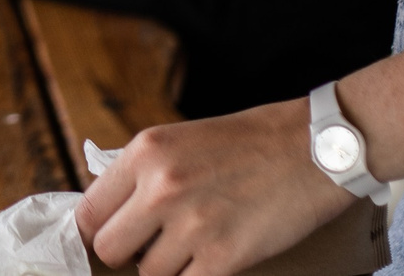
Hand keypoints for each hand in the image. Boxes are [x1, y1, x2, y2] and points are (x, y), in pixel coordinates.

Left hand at [76, 101, 357, 275]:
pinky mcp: (224, 257)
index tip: (113, 236)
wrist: (315, 148)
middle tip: (154, 244)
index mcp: (144, 152)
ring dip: (168, 267)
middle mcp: (160, 187)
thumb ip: (143, 175)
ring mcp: (191, 225)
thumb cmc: (251, 142)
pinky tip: (214, 259)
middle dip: (129, 253)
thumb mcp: (182, 140)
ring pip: (149, 274)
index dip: (98, 229)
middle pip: (109, 249)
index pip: (87, 211)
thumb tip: (111, 213)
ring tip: (196, 243)